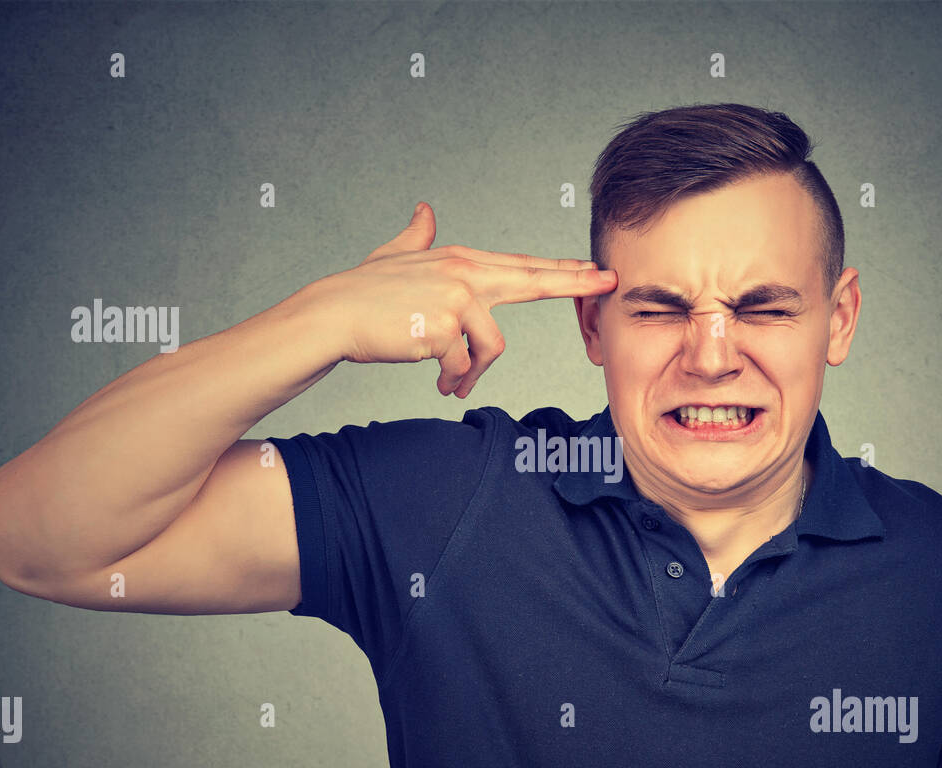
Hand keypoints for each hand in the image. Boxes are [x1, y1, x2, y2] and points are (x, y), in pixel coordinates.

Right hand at [300, 202, 616, 396]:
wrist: (331, 316)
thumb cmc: (362, 293)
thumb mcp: (395, 256)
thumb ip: (417, 235)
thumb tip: (425, 209)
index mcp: (459, 260)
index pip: (521, 266)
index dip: (560, 269)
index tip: (594, 269)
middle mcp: (463, 273)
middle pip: (531, 279)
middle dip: (574, 282)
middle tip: (610, 282)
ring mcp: (454, 298)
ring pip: (492, 345)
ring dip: (474, 372)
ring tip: (453, 384)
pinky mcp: (443, 327)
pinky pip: (464, 364)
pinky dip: (454, 380)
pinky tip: (439, 384)